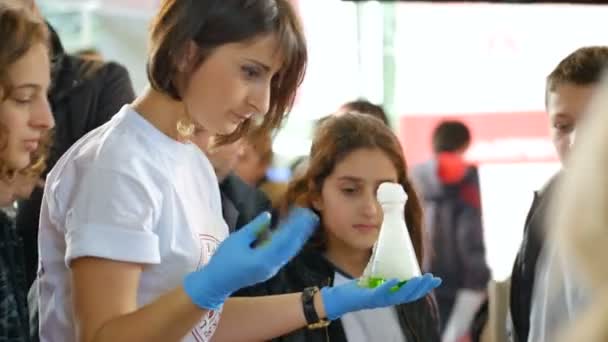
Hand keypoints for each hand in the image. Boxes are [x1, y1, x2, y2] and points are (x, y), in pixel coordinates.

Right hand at [184, 207, 318, 309]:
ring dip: (297, 237)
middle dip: (301, 230)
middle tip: (309, 216)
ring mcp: (271, 269)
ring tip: (305, 224)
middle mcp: (272, 265)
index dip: (294, 225)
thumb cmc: (224, 260)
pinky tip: (292, 235)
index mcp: (263, 258)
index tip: (302, 214)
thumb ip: (254, 228)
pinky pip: (284, 255)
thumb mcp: (237, 240)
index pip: (284, 239)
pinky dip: (290, 244)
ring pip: (289, 251)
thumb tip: (268, 216)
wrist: (217, 283)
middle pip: (291, 246)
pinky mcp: (269, 270)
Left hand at [320, 273, 441, 319]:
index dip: (424, 288)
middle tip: (433, 279)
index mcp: (390, 296)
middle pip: (409, 296)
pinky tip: (395, 279)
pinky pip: (380, 293)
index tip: (436, 280)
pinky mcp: (368, 298)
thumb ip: (384, 275)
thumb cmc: (357, 290)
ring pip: (398, 296)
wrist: (340, 299)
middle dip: (422, 287)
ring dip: (410, 287)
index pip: (411, 293)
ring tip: (420, 279)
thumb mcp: (374, 281)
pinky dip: (388, 287)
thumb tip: (392, 258)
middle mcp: (387, 300)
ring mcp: (379, 300)